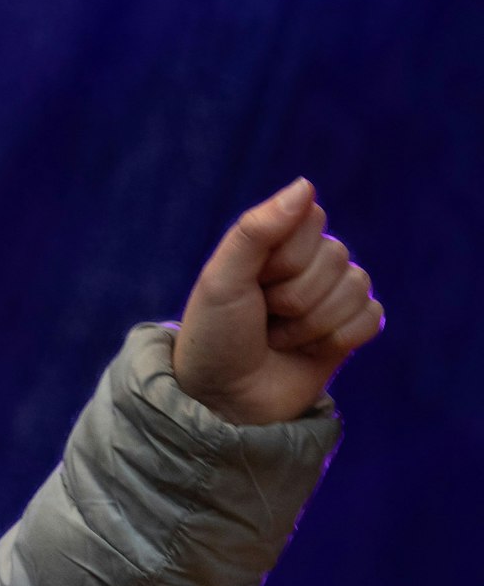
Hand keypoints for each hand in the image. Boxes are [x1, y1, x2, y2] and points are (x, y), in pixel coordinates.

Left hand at [174, 178, 384, 424]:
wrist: (223, 400)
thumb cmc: (214, 337)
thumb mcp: (222, 279)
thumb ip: (257, 229)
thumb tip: (306, 184)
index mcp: (276, 242)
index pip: (311, 218)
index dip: (281, 256)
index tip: (251, 282)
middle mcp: (309, 263)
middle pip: (336, 256)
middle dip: (293, 296)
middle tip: (262, 318)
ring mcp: (332, 296)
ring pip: (357, 286)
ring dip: (310, 323)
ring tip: (277, 339)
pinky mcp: (350, 329)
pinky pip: (371, 318)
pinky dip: (335, 340)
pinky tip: (305, 352)